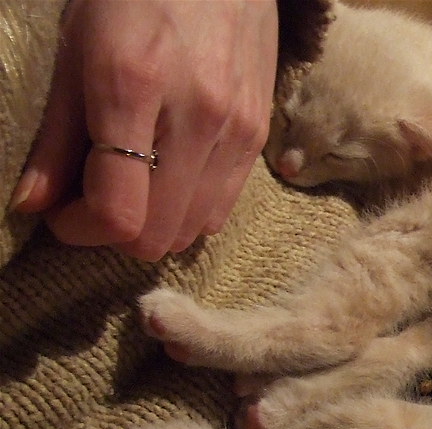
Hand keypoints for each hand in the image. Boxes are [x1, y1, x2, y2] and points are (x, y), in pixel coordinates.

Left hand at [9, 0, 278, 260]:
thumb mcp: (76, 51)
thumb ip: (56, 138)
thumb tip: (32, 205)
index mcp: (134, 87)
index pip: (118, 210)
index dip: (80, 230)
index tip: (61, 215)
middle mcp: (195, 117)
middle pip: (157, 234)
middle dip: (114, 233)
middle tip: (92, 202)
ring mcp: (235, 130)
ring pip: (192, 230)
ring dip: (154, 225)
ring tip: (132, 188)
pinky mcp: (258, 136)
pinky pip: (221, 209)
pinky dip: (188, 210)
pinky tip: (169, 177)